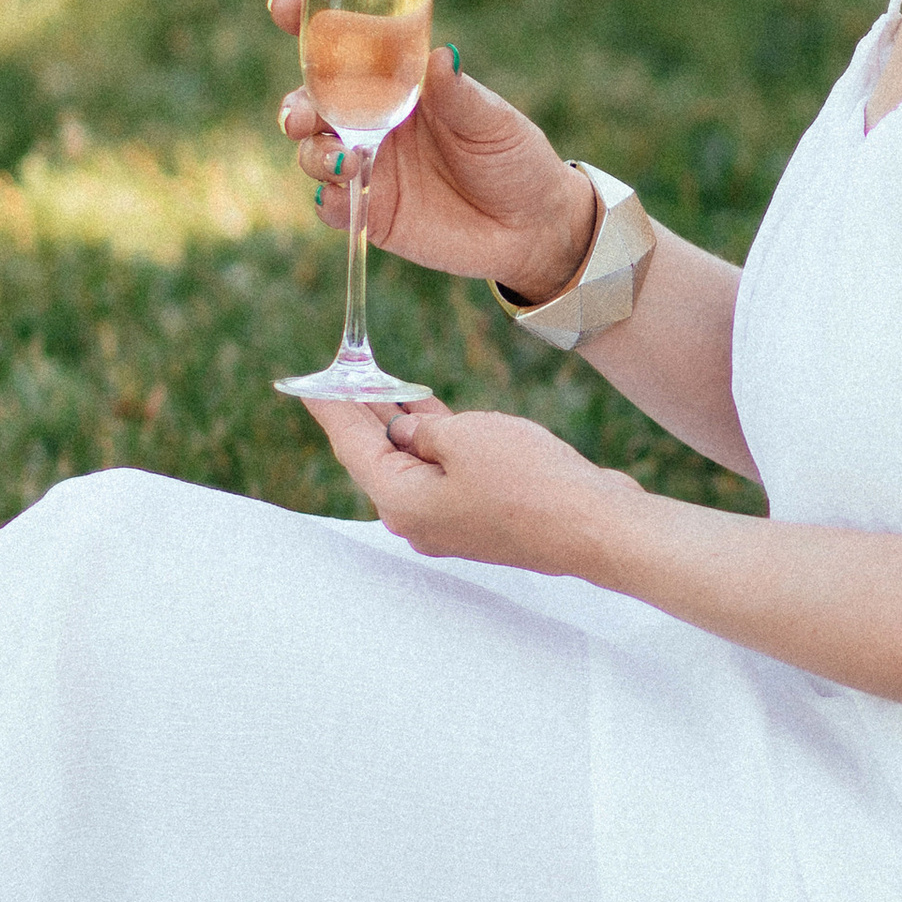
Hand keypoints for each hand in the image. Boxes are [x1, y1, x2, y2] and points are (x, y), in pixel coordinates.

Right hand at [269, 0, 597, 296]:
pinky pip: (332, 203)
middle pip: (314, 101)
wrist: (532, 227)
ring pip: (314, 150)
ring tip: (345, 160)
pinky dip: (329, 198)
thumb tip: (441, 55)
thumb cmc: (514, 158)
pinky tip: (343, 194)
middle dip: (298, 103)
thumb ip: (459, 95)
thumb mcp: (493, 122)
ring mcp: (370, 165)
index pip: (347, 46)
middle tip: (305, 114)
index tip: (282, 6)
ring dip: (314, 151)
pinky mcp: (371, 210)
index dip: (309, 24)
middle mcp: (375, 119)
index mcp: (400, 82)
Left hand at [309, 398, 637, 575]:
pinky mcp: (482, 517)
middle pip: (377, 456)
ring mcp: (450, 522)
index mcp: (401, 501)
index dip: (329, 406)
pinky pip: (443, 472)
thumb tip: (408, 429)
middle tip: (341, 375)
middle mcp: (417, 519)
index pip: (351, 444)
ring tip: (378, 385)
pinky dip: (432, 442)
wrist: (595, 526)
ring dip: (398, 424)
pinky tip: (429, 416)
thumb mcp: (465, 435)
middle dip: (361, 412)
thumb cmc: (530, 482)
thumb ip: (423, 427)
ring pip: (412, 464)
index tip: (306, 383)